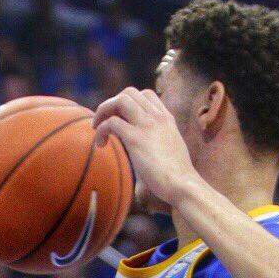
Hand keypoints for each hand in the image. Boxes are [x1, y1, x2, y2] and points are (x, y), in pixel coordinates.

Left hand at [92, 87, 203, 206]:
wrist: (182, 185)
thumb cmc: (175, 176)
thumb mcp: (168, 151)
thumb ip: (155, 144)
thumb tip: (143, 161)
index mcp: (166, 119)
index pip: (145, 94)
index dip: (127, 102)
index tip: (119, 117)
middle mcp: (157, 117)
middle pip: (129, 92)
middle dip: (111, 103)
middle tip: (103, 122)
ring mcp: (147, 125)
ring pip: (120, 100)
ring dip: (103, 111)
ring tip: (96, 127)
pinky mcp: (136, 139)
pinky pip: (111, 122)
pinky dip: (101, 130)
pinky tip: (100, 145)